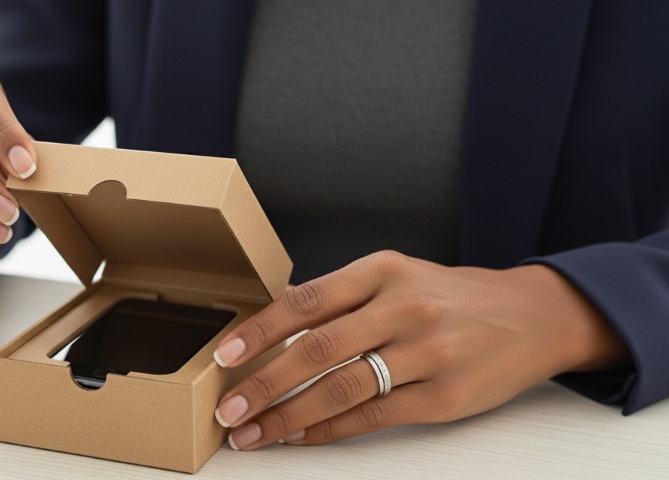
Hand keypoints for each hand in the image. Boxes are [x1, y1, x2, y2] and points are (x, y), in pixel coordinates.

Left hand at [212, 251, 630, 449]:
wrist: (531, 316)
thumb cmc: (452, 297)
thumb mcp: (399, 276)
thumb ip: (344, 299)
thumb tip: (278, 332)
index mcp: (383, 270)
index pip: (305, 300)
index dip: (259, 330)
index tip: (225, 356)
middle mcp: (403, 307)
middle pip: (316, 349)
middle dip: (263, 383)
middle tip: (228, 408)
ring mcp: (427, 352)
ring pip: (340, 388)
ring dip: (288, 416)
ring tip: (255, 433)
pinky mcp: (444, 396)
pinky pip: (372, 417)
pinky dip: (329, 430)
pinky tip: (302, 437)